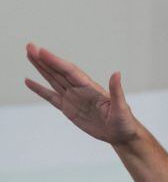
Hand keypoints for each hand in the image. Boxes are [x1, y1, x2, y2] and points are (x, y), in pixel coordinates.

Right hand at [24, 43, 139, 144]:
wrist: (121, 135)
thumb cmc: (124, 121)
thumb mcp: (121, 107)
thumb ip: (116, 91)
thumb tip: (117, 73)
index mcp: (91, 88)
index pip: (70, 71)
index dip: (56, 61)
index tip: (42, 51)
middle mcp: (80, 90)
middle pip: (58, 71)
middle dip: (44, 59)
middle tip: (30, 46)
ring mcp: (73, 98)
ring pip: (53, 80)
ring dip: (41, 68)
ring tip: (29, 55)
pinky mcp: (68, 109)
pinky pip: (51, 97)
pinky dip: (39, 89)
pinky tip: (29, 81)